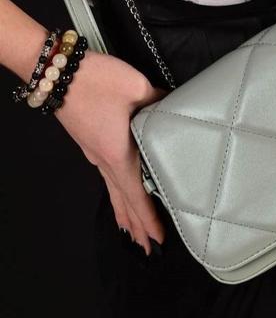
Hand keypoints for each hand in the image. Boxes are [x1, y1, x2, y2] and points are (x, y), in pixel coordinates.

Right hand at [54, 49, 167, 255]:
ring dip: (124, 211)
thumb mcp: (137, 88)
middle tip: (147, 247)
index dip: (148, 218)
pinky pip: (105, 176)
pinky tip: (117, 189)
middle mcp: (103, 160)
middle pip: (122, 200)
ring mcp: (93, 152)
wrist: (58, 70)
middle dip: (136, 224)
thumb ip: (160, 104)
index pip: (136, 195)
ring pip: (112, 189)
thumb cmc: (97, 81)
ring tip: (131, 231)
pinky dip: (115, 192)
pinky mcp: (89, 141)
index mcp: (118, 154)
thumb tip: (174, 111)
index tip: (158, 239)